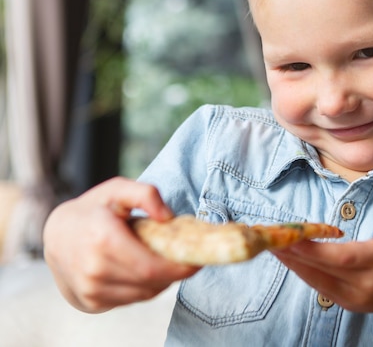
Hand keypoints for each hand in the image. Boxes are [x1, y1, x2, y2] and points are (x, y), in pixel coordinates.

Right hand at [43, 177, 198, 312]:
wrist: (55, 235)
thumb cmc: (93, 209)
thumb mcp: (118, 189)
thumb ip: (145, 194)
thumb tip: (167, 217)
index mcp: (103, 240)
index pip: (151, 266)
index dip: (179, 267)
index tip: (198, 259)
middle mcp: (94, 270)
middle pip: (151, 282)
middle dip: (176, 272)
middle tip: (189, 258)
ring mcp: (90, 290)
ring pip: (144, 294)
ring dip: (162, 280)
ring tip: (167, 260)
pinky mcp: (91, 302)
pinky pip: (132, 299)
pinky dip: (146, 287)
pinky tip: (146, 269)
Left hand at [273, 193, 372, 313]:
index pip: (343, 257)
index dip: (316, 250)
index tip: (293, 238)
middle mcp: (366, 283)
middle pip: (324, 269)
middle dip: (295, 253)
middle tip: (271, 237)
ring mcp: (354, 297)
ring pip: (316, 280)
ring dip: (292, 263)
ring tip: (270, 244)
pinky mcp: (345, 303)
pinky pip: (318, 286)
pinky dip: (301, 271)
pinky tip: (285, 256)